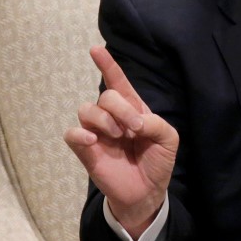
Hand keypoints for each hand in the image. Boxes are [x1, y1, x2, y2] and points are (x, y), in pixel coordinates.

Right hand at [64, 45, 178, 237]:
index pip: (118, 82)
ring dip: (105, 120)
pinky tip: (93, 140)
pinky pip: (72, 133)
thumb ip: (155, 123)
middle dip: (121, 109)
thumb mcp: (168, 138)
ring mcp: (97, 133)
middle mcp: (112, 117)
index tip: (95, 49)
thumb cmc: (157, 161)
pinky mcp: (86, 150)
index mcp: (133, 109)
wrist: (147, 191)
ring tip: (119, 136)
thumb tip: (135, 121)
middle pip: (106, 96)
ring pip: (86, 109)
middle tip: (134, 129)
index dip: (108, 65)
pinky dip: (80, 133)